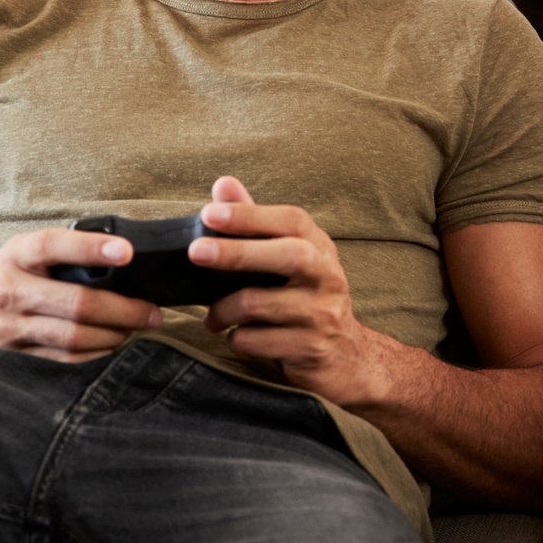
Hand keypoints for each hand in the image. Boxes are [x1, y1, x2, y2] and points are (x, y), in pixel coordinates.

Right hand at [0, 228, 162, 361]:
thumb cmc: (2, 277)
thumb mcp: (22, 253)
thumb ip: (62, 253)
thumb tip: (124, 258)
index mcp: (15, 256)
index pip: (53, 246)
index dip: (90, 248)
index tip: (128, 252)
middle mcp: (9, 291)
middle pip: (76, 303)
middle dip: (124, 310)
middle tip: (153, 312)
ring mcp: (10, 330)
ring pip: (73, 338)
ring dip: (114, 336)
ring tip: (137, 328)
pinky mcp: (14, 359)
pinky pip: (64, 361)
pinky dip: (95, 355)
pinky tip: (111, 346)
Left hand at [194, 177, 391, 407]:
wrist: (346, 357)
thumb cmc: (306, 299)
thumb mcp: (291, 259)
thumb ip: (256, 224)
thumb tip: (223, 185)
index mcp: (321, 248)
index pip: (292, 220)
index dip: (251, 214)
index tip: (210, 213)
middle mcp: (328, 277)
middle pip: (289, 255)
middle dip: (238, 252)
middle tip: (196, 252)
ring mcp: (322, 314)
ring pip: (261, 304)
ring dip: (224, 309)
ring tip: (212, 317)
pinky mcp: (310, 348)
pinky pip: (257, 341)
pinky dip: (237, 338)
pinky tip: (236, 336)